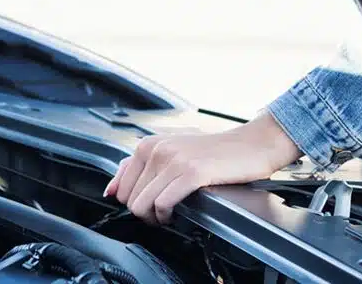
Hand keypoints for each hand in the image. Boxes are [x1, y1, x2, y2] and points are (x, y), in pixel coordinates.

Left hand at [103, 113, 301, 224]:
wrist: (251, 145)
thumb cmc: (214, 151)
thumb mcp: (172, 151)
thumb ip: (138, 167)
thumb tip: (110, 189)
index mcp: (149, 144)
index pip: (119, 187)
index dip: (133, 203)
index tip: (150, 205)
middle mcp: (157, 149)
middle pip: (130, 199)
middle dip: (144, 213)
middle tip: (164, 212)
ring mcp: (173, 160)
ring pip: (142, 204)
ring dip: (155, 217)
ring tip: (170, 213)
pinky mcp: (191, 172)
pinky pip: (163, 204)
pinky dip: (167, 215)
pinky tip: (178, 212)